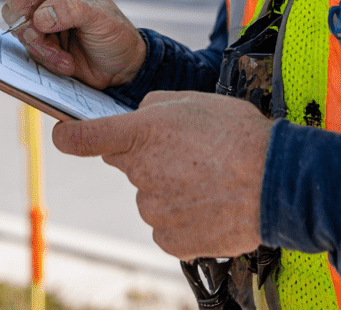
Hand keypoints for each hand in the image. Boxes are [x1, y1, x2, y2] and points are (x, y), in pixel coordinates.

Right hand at [2, 0, 146, 88]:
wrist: (120, 69)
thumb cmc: (116, 34)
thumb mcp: (99, 18)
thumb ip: (70, 10)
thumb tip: (40, 16)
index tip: (36, 7)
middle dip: (24, 19)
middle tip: (40, 33)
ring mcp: (41, 19)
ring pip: (16, 24)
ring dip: (37, 44)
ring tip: (62, 56)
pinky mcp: (39, 41)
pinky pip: (26, 47)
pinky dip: (43, 57)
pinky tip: (65, 63)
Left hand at [52, 91, 273, 258]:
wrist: (277, 182)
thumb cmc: (238, 135)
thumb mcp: (193, 100)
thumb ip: (154, 106)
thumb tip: (141, 117)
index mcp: (142, 134)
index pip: (87, 137)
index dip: (71, 137)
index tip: (64, 137)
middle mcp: (141, 174)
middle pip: (130, 164)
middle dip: (149, 156)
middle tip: (188, 152)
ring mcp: (155, 210)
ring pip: (150, 195)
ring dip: (169, 187)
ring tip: (207, 178)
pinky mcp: (171, 241)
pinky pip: (167, 225)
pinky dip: (183, 216)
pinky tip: (208, 202)